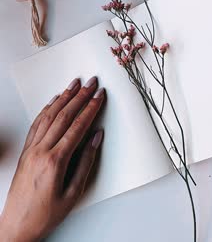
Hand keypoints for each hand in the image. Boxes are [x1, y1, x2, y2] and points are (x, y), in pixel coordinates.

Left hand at [0, 77, 105, 241]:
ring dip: (64, 97)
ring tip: (75, 84)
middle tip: (91, 83)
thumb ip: (86, 163)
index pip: (77, 127)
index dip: (90, 109)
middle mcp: (41, 151)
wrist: (16, 225)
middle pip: (64, 116)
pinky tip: (54, 100)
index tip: (99, 96)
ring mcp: (31, 149)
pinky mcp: (25, 150)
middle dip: (80, 97)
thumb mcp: (73, 194)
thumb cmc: (45, 214)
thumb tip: (95, 138)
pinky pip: (37, 123)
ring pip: (49, 116)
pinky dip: (47, 109)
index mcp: (55, 161)